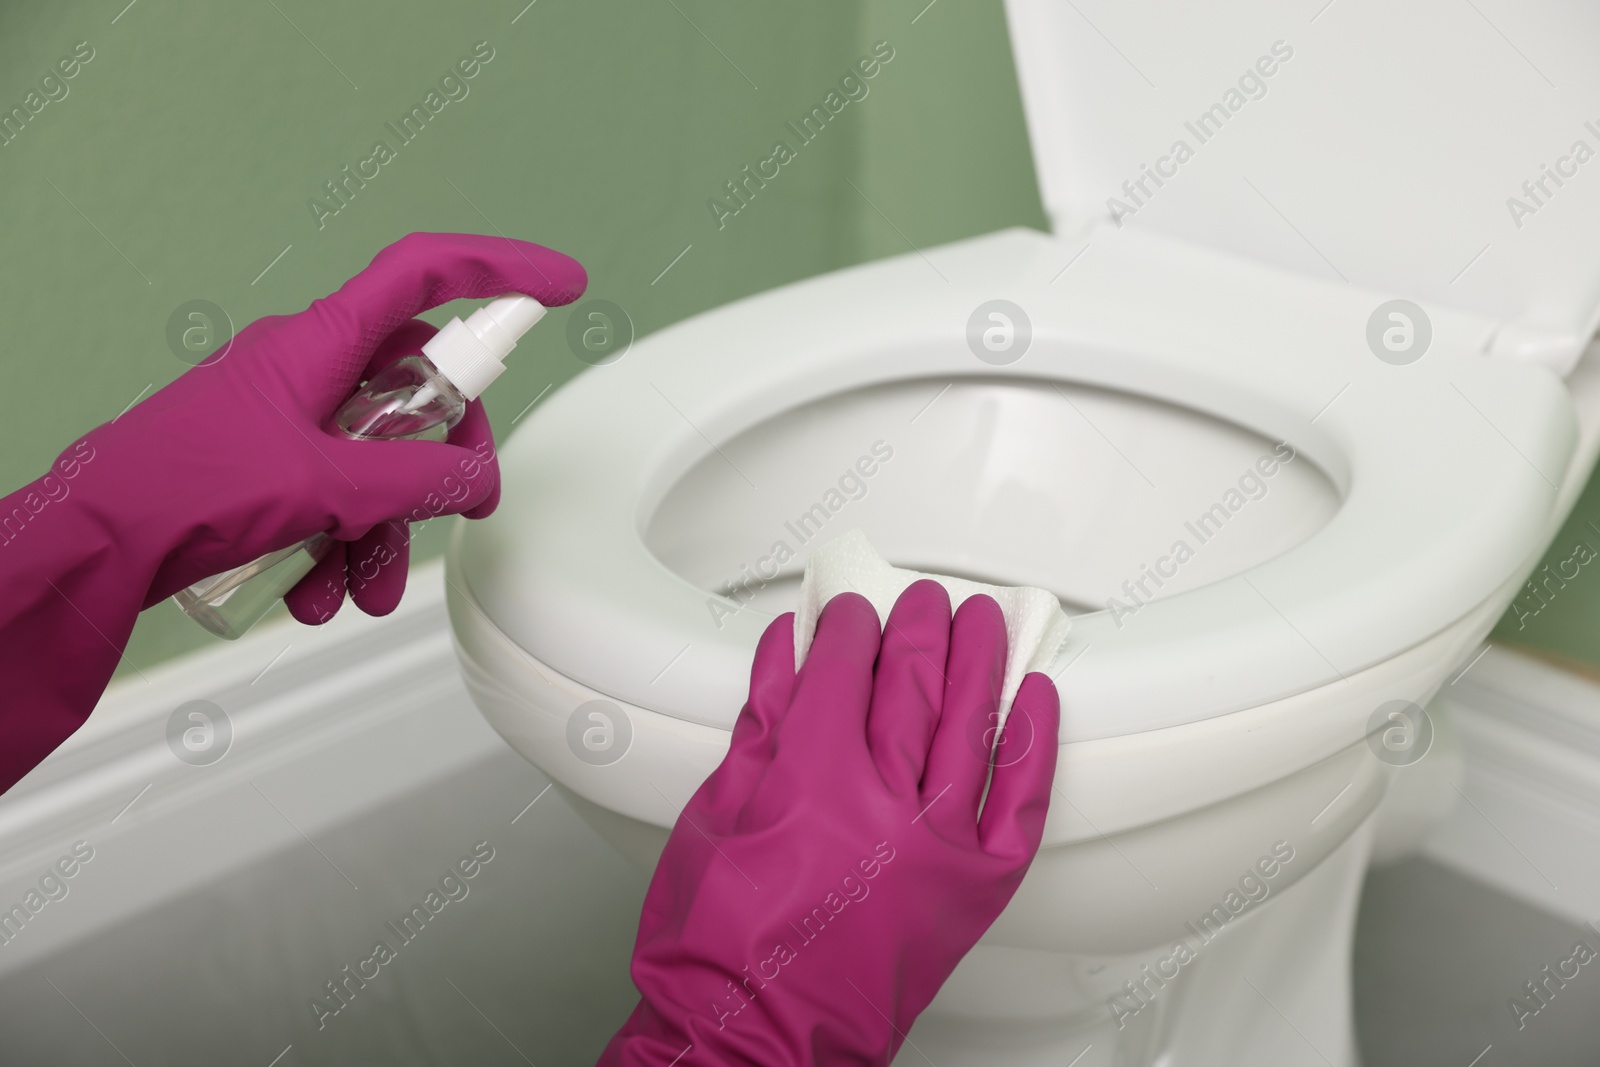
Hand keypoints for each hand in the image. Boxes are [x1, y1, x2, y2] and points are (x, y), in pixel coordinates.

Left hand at [88, 231, 584, 619]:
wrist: (95, 545)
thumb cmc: (180, 488)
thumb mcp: (324, 485)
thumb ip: (416, 482)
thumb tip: (474, 480)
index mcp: (323, 343)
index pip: (426, 275)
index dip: (499, 269)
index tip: (556, 285)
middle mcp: (310, 372)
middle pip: (417, 392)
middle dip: (440, 463)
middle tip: (458, 503)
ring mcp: (288, 422)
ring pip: (377, 462)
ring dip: (387, 530)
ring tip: (370, 585)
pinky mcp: (270, 470)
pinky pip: (336, 499)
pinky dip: (342, 548)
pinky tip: (318, 592)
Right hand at [600, 581, 1060, 1065]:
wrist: (750, 1042)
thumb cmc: (717, 948)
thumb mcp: (715, 816)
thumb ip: (760, 723)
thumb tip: (788, 652)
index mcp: (811, 781)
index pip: (841, 669)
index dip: (847, 627)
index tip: (849, 611)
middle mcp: (883, 805)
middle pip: (913, 683)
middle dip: (917, 629)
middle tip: (922, 602)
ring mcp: (937, 847)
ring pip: (971, 725)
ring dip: (980, 661)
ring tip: (982, 622)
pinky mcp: (973, 890)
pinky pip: (1021, 803)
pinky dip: (1032, 745)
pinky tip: (1037, 699)